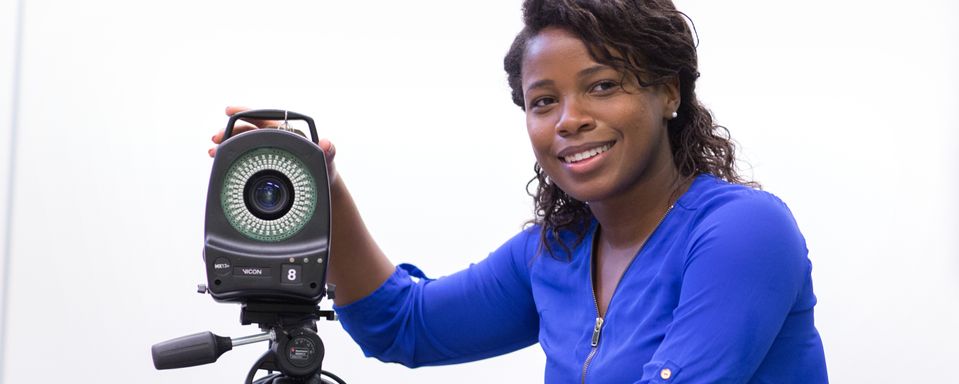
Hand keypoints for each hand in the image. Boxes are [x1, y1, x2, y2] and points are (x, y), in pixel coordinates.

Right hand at [209, 106, 338, 184]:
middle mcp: (273, 139)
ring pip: (241, 144)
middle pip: (247, 130)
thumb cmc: (323, 170)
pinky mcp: (261, 165)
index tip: (229, 110)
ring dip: (225, 145)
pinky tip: (218, 161)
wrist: (319, 188)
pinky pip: (243, 158)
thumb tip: (326, 143)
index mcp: (286, 132)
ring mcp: (266, 152)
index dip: (246, 112)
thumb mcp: (326, 162)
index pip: (263, 116)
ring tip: (213, 152)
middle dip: (229, 131)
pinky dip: (229, 158)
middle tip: (216, 138)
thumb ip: (328, 152)